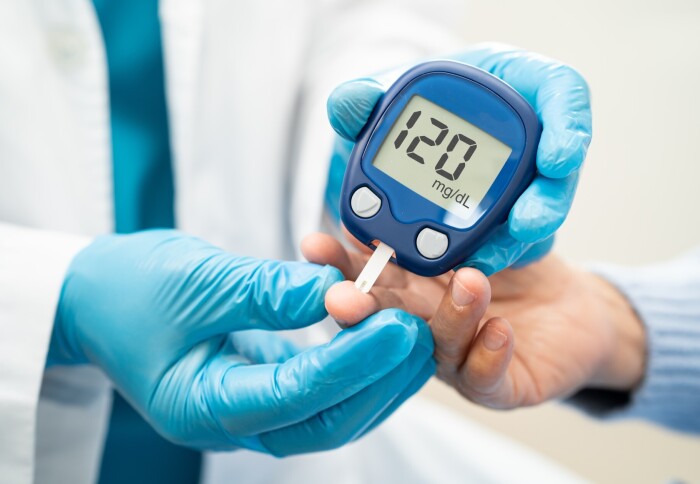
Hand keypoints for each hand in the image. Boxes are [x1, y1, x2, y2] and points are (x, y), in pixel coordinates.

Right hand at [49, 230, 434, 454]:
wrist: (96, 298)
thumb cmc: (129, 290)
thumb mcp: (195, 281)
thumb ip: (267, 291)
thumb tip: (339, 291)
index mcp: (201, 404)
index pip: (294, 394)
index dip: (351, 362)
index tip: (395, 326)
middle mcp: (230, 420)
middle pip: (324, 420)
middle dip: (376, 379)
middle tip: (416, 331)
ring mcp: (248, 408)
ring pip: (329, 412)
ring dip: (375, 377)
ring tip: (412, 334)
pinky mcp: (261, 385)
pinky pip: (320, 389)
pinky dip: (353, 365)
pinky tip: (379, 336)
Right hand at [303, 233, 644, 408]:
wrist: (576, 310)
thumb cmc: (523, 269)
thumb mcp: (488, 225)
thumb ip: (449, 211)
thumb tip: (408, 176)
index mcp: (414, 286)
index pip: (367, 273)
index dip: (338, 262)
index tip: (315, 246)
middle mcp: (425, 324)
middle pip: (383, 318)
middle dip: (360, 306)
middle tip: (343, 297)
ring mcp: (456, 358)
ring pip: (434, 345)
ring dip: (445, 315)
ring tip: (469, 281)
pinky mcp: (497, 384)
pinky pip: (484, 377)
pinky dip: (487, 354)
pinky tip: (499, 329)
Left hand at [326, 43, 591, 274]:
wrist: (406, 145)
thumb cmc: (410, 109)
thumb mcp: (382, 97)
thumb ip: (364, 99)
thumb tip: (351, 104)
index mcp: (510, 86)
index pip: (561, 91)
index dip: (569, 123)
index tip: (558, 158)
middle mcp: (527, 137)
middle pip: (558, 169)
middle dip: (547, 202)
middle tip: (526, 224)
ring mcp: (522, 182)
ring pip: (535, 215)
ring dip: (514, 241)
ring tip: (484, 260)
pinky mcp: (507, 220)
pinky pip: (507, 240)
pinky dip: (488, 255)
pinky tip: (463, 268)